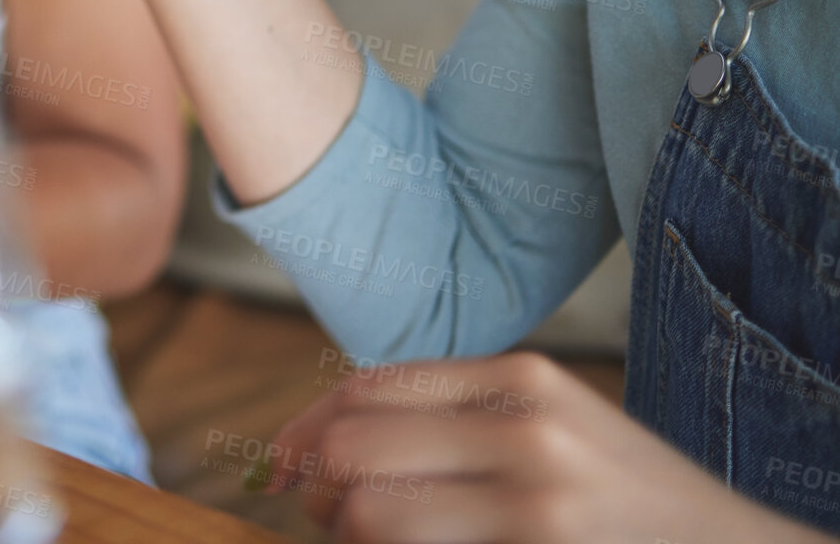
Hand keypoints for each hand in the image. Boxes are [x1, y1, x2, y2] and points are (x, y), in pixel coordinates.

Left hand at [263, 351, 829, 543]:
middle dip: (314, 486)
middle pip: (352, 445)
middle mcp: (526, 429)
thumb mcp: (554, 428)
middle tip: (319, 516)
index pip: (368, 387)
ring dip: (346, 536)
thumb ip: (457, 419)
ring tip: (364, 541)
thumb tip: (323, 440)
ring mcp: (535, 500)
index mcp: (522, 379)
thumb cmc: (629, 502)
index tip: (278, 464)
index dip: (305, 428)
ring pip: (368, 513)